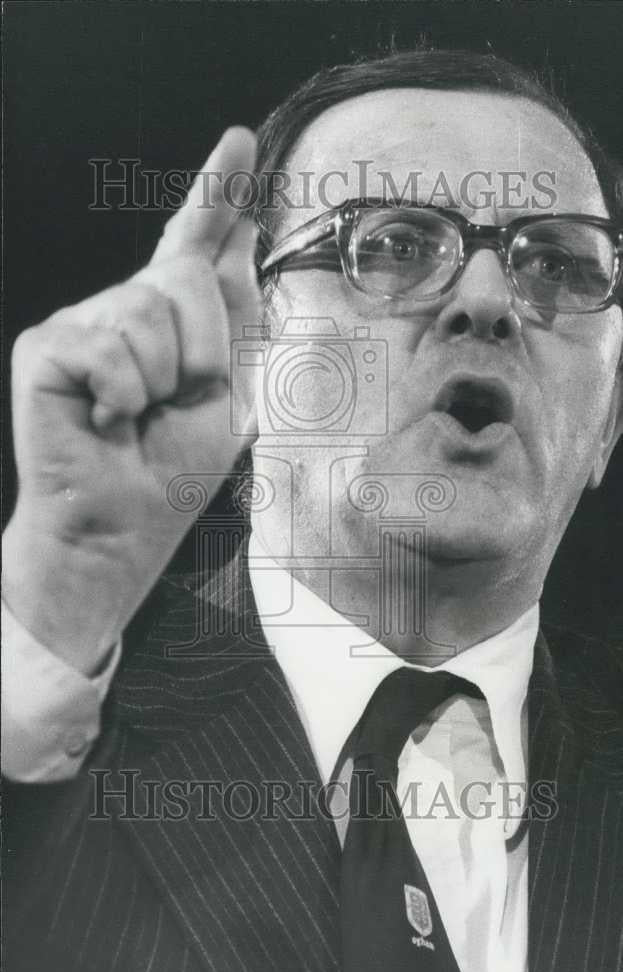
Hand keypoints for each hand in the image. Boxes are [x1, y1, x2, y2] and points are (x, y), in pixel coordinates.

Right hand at [3, 128, 260, 673]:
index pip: (197, 243)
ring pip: (153, 309)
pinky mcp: (48, 345)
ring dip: (165, 381)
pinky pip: (114, 346)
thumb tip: (242, 237)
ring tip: (139, 414)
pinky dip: (125, 396)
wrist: (122, 528)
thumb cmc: (170, 470)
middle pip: (190, 277)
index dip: (219, 192)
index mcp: (172, 323)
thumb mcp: (226, 393)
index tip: (243, 143)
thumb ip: (231, 317)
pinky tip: (106, 419)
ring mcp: (83, 323)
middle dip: (204, 352)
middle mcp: (125, 310)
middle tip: (176, 403)